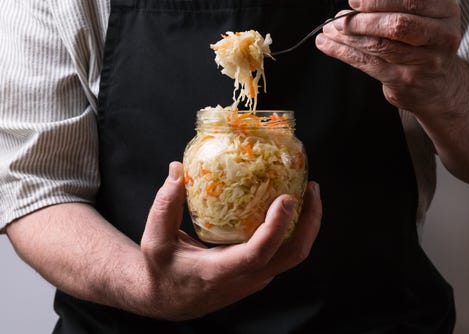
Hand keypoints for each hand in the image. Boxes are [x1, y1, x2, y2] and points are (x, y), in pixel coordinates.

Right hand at [139, 161, 321, 320]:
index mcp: (219, 272)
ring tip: (308, 191)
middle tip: (311, 188)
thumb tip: (176, 169)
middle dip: (309, 221)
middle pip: (291, 255)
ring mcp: (255, 279)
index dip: (276, 227)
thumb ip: (165, 205)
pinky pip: (284, 252)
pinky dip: (294, 229)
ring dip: (307, 224)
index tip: (286, 198)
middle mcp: (245, 279)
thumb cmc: (162, 270)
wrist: (168, 301)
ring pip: (293, 254)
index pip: (257, 253)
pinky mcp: (258, 274)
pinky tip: (288, 206)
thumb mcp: (155, 239)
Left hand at [316, 0, 461, 112]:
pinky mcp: (405, 81)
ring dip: (347, 38)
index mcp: (445, 12)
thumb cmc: (421, 42)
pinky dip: (344, 53)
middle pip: (396, 25)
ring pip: (380, 46)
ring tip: (327, 31)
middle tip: (337, 21)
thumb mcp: (414, 15)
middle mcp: (440, 37)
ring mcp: (425, 62)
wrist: (437, 84)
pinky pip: (369, 64)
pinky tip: (328, 45)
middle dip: (361, 21)